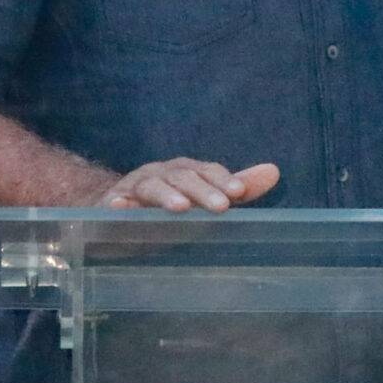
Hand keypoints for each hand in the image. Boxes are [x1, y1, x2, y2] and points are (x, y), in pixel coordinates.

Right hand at [98, 159, 280, 211]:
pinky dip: (118, 204)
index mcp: (184, 173)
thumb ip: (234, 188)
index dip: (223, 179)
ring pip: (151, 186)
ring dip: (166, 195)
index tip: (239, 193)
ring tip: (180, 208)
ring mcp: (132, 188)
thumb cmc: (167, 207)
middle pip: (182, 177)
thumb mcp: (202, 198)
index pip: (206, 171)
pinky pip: (113, 203)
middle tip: (221, 207)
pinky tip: (122, 208)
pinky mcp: (109, 205)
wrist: (114, 210)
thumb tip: (274, 171)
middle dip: (202, 191)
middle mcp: (160, 174)